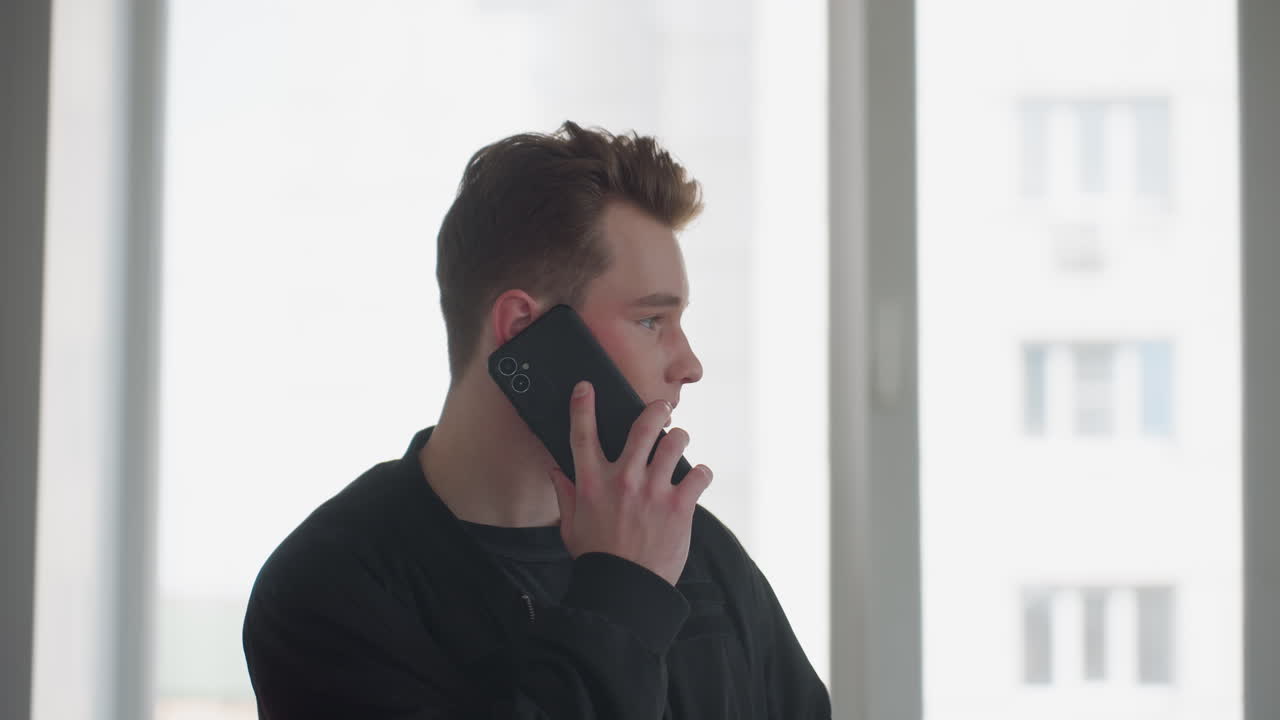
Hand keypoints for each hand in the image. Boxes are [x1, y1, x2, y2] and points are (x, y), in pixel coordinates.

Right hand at [549, 381, 713, 585]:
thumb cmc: (597, 558)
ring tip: (680, 443)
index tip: (587, 387)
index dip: (583, 405)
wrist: (624, 590)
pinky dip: (701, 474)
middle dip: (656, 411)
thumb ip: (565, 494)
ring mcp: (653, 491)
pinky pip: (699, 474)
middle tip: (663, 409)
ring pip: (674, 443)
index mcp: (592, 482)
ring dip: (680, 439)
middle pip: (642, 426)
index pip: (583, 433)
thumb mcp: (571, 526)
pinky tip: (698, 478)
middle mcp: (623, 480)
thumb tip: (555, 470)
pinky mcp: (679, 506)